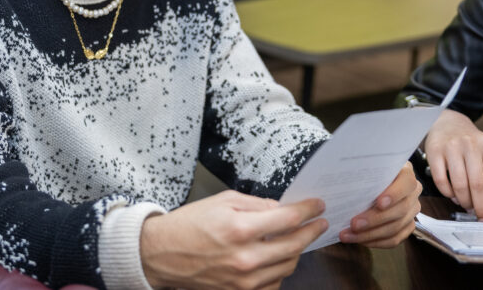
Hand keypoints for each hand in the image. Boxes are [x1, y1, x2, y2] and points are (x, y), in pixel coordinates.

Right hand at [140, 190, 326, 289]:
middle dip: (311, 231)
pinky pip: (273, 283)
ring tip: (299, 238)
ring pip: (287, 266)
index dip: (307, 210)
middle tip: (319, 223)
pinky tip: (278, 258)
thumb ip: (256, 204)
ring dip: (298, 251)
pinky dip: (280, 270)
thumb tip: (281, 209)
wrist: (162, 254)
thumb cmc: (189, 224)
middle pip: (294, 245)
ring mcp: (243, 280)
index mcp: (240, 228)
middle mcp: (245, 257)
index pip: (287, 219)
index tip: (316, 206)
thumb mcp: (222, 201)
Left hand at [339, 162, 421, 246]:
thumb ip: (361, 172)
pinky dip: (376, 242)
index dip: (394, 194)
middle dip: (375, 219)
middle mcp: (413, 192)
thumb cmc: (367, 171)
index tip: (378, 203)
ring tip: (349, 235)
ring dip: (371, 234)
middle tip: (354, 224)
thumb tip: (343, 181)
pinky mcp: (408, 225)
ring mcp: (412, 210)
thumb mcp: (365, 165)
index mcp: (405, 172)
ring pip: (396, 227)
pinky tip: (360, 240)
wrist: (372, 180)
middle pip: (400, 209)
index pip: (406, 183)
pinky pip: (395, 239)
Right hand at [423, 109, 482, 221]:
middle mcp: (470, 144)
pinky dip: (447, 193)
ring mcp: (451, 147)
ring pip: (460, 185)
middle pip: (479, 184)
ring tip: (467, 205)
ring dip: (464, 201)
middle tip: (481, 217)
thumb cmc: (468, 142)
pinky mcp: (434, 152)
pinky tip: (452, 194)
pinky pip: (441, 181)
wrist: (446, 123)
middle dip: (481, 207)